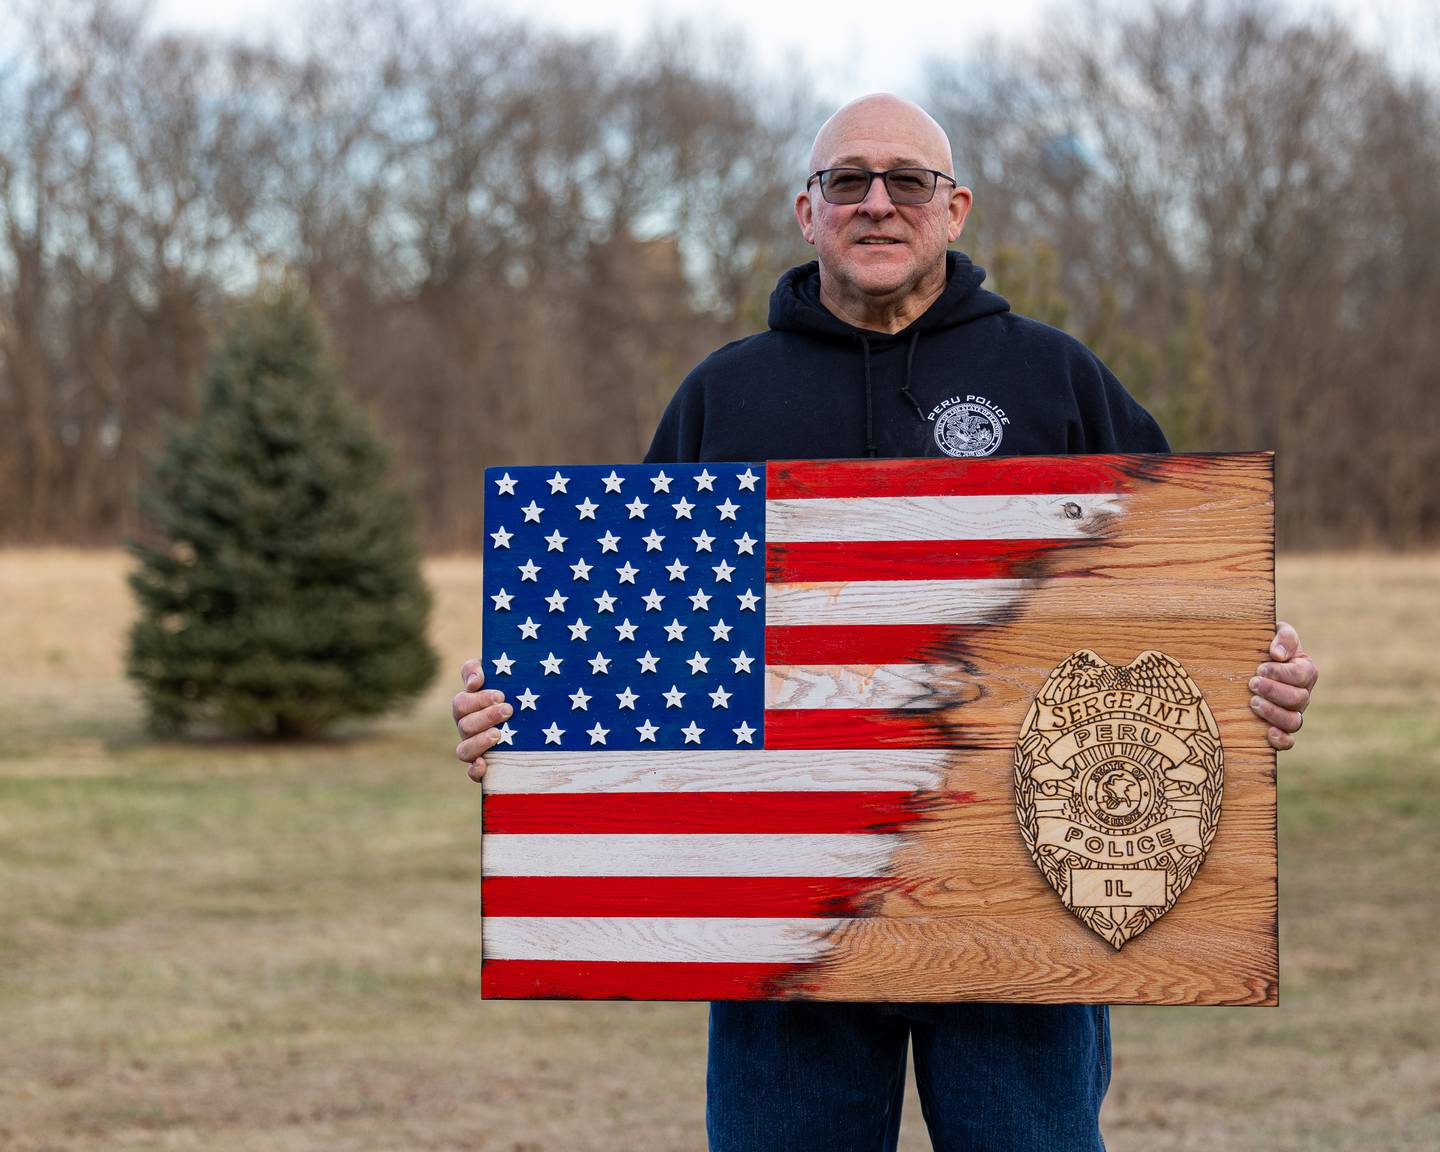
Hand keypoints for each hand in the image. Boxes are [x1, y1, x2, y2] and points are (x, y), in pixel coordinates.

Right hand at [453, 659, 510, 781]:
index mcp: (468, 706)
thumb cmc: (513, 688)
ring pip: (463, 750)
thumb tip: (474, 682)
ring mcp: (474, 747)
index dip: (477, 699)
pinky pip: (471, 772)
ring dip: (479, 741)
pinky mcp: (484, 765)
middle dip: (486, 716)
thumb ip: (479, 668)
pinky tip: (483, 764)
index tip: (498, 693)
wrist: (531, 710)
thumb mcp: (499, 673)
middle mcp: (467, 727)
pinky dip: (474, 770)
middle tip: (508, 709)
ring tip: (498, 734)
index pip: (462, 702)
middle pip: (464, 724)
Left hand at [1249, 622, 1316, 751]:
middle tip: (1252, 683)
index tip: (1260, 668)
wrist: (1244, 661)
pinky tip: (1268, 733)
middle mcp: (1302, 694)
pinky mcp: (1279, 729)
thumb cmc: (1261, 645)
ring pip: (1294, 721)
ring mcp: (1292, 713)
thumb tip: (1278, 655)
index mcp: (1304, 670)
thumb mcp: (1274, 632)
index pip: (1303, 675)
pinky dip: (1282, 740)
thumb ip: (1283, 637)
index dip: (1283, 674)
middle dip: (1275, 691)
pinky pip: (1289, 741)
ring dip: (1274, 714)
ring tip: (1253, 703)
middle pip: (1298, 699)